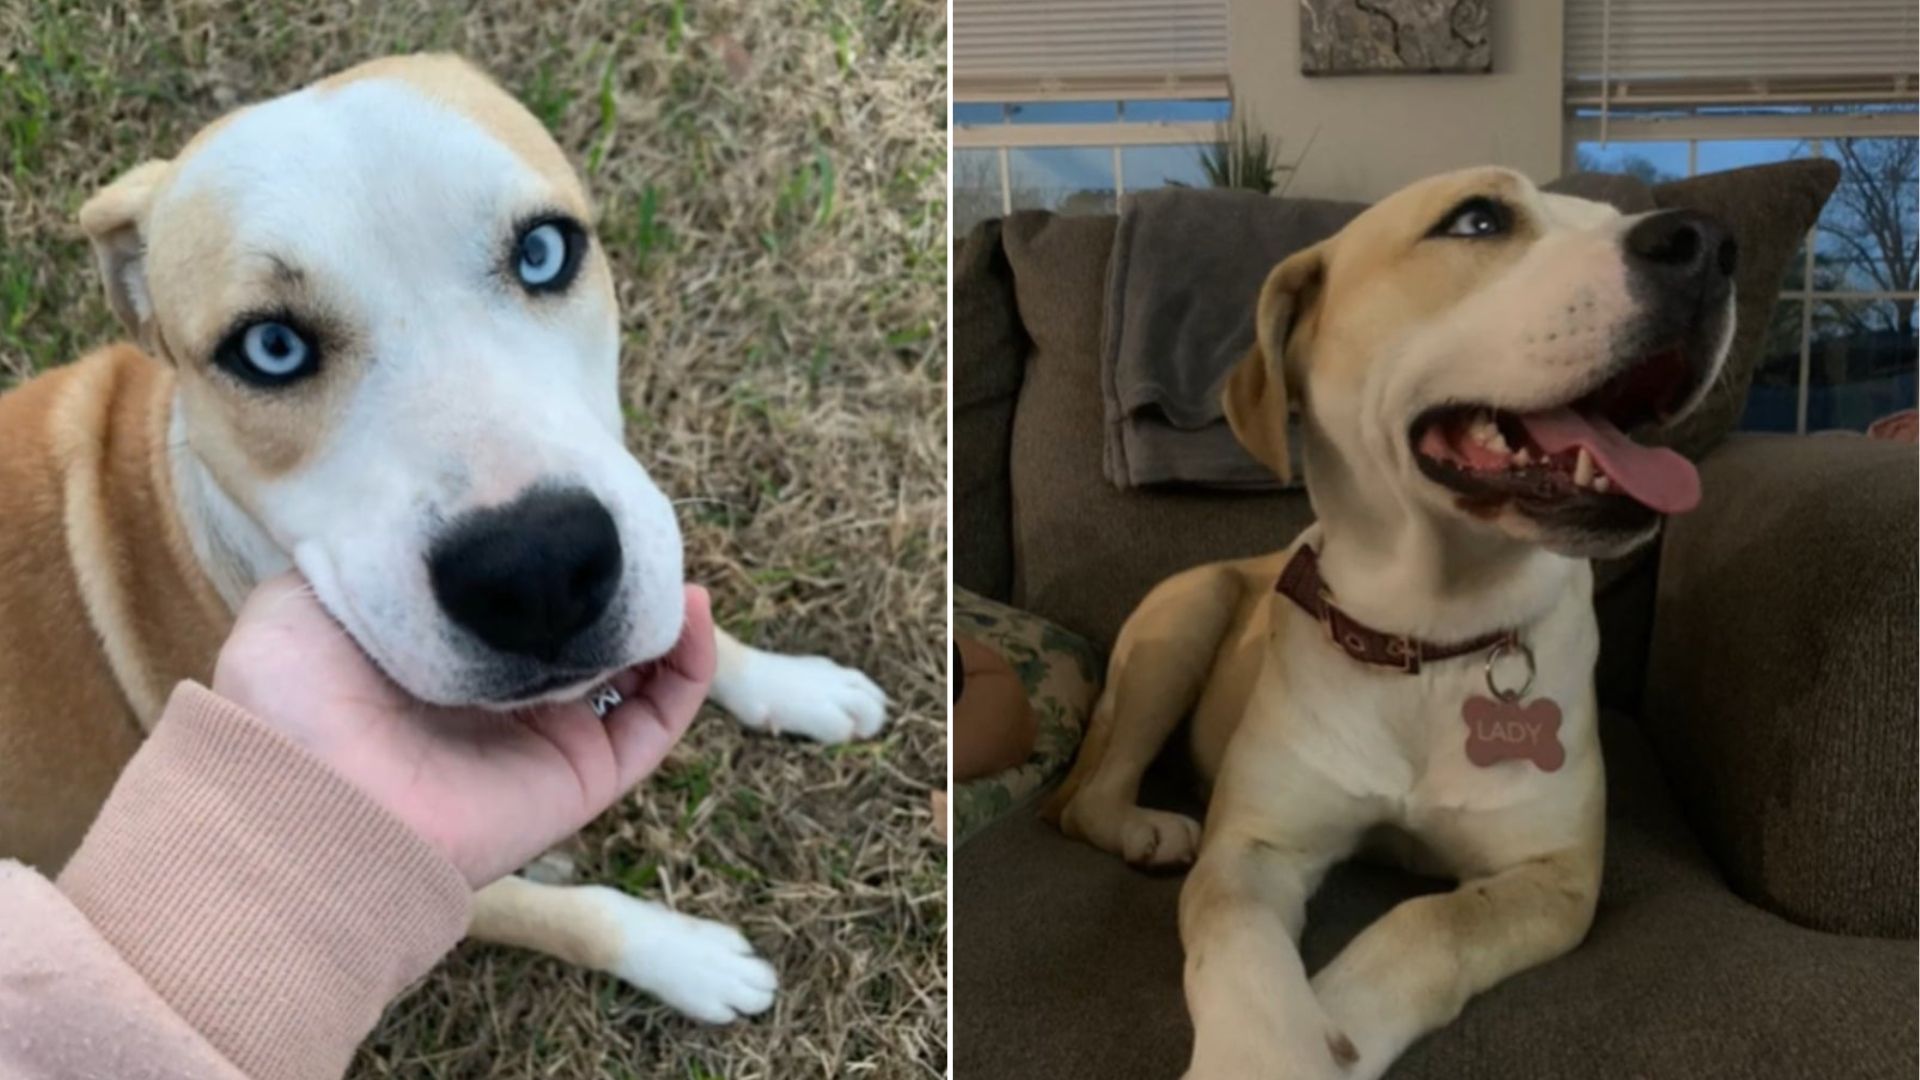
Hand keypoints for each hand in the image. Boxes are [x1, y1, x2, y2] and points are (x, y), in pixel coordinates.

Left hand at [212, 573, 715, 886]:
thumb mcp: (302, 601)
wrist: (317, 803)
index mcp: (439, 656)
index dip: (547, 556)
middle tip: (630, 527)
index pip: (512, 602)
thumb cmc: (297, 704)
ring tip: (670, 561)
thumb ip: (362, 558)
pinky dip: (689, 666)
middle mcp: (498, 696)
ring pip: (634, 672)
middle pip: (579, 632)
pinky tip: (690, 608)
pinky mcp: (584, 773)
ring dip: (659, 618)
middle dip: (610, 581)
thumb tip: (418, 526)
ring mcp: (546, 737)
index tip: (570, 504)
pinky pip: (659, 720)